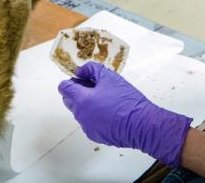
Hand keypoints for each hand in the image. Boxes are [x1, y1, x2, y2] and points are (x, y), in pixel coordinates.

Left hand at [58, 62, 191, 166]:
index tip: (81, 79)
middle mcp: (80, 115)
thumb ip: (91, 69)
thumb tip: (81, 71)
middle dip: (76, 93)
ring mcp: (87, 127)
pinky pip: (88, 123)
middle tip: (94, 87)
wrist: (141, 124)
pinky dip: (93, 116)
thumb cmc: (126, 99)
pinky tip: (109, 112)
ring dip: (86, 105)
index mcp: (81, 99)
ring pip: (79, 112)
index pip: (64, 88)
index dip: (70, 81)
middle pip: (69, 100)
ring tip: (105, 100)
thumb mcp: (109, 76)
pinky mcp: (95, 135)